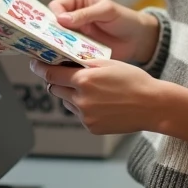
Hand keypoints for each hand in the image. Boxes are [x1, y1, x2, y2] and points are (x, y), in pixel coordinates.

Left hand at [31, 59, 165, 134]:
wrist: (152, 106)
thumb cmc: (133, 80)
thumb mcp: (108, 63)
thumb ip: (84, 62)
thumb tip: (64, 60)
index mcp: (84, 79)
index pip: (51, 73)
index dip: (40, 67)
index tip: (34, 63)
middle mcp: (81, 99)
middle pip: (55, 88)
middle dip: (58, 81)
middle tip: (66, 75)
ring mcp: (86, 116)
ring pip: (67, 102)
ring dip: (72, 95)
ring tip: (94, 90)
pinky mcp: (92, 127)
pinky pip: (79, 114)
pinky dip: (84, 108)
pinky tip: (102, 103)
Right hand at [47, 0, 160, 64]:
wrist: (136, 39)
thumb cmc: (124, 19)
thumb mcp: (106, 12)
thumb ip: (85, 14)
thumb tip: (61, 19)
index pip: (56, 6)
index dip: (54, 17)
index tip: (58, 27)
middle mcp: (71, 15)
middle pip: (52, 24)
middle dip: (51, 33)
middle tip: (51, 43)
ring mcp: (73, 32)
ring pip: (56, 39)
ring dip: (56, 46)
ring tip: (55, 55)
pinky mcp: (77, 47)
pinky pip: (65, 51)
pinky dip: (64, 56)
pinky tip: (64, 61)